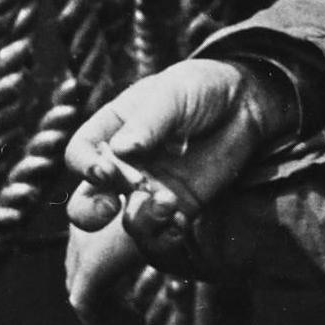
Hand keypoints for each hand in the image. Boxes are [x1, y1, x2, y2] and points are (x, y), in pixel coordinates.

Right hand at [67, 57, 286, 252]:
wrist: (244, 104)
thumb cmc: (201, 88)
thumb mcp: (174, 94)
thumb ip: (149, 121)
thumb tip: (122, 150)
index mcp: (111, 131)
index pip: (81, 154)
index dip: (85, 166)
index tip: (105, 170)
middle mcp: (124, 166)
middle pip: (88, 201)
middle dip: (91, 212)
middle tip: (111, 207)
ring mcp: (150, 190)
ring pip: (127, 221)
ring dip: (141, 219)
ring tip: (168, 202)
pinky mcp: (179, 208)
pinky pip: (163, 234)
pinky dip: (167, 236)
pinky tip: (182, 222)